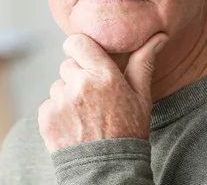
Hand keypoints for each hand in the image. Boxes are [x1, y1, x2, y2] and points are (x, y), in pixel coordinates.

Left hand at [38, 33, 167, 152]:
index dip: (79, 48)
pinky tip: (74, 125)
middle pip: (68, 65)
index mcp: (104, 75)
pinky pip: (49, 104)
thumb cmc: (128, 131)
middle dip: (78, 76)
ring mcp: (61, 100)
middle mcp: (80, 84)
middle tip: (93, 97)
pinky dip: (58, 112)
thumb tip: (159, 36)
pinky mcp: (46, 116)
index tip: (85, 57)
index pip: (77, 43)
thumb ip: (143, 62)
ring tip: (85, 115)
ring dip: (67, 94)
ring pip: (58, 85)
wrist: (107, 170)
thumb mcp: (141, 97)